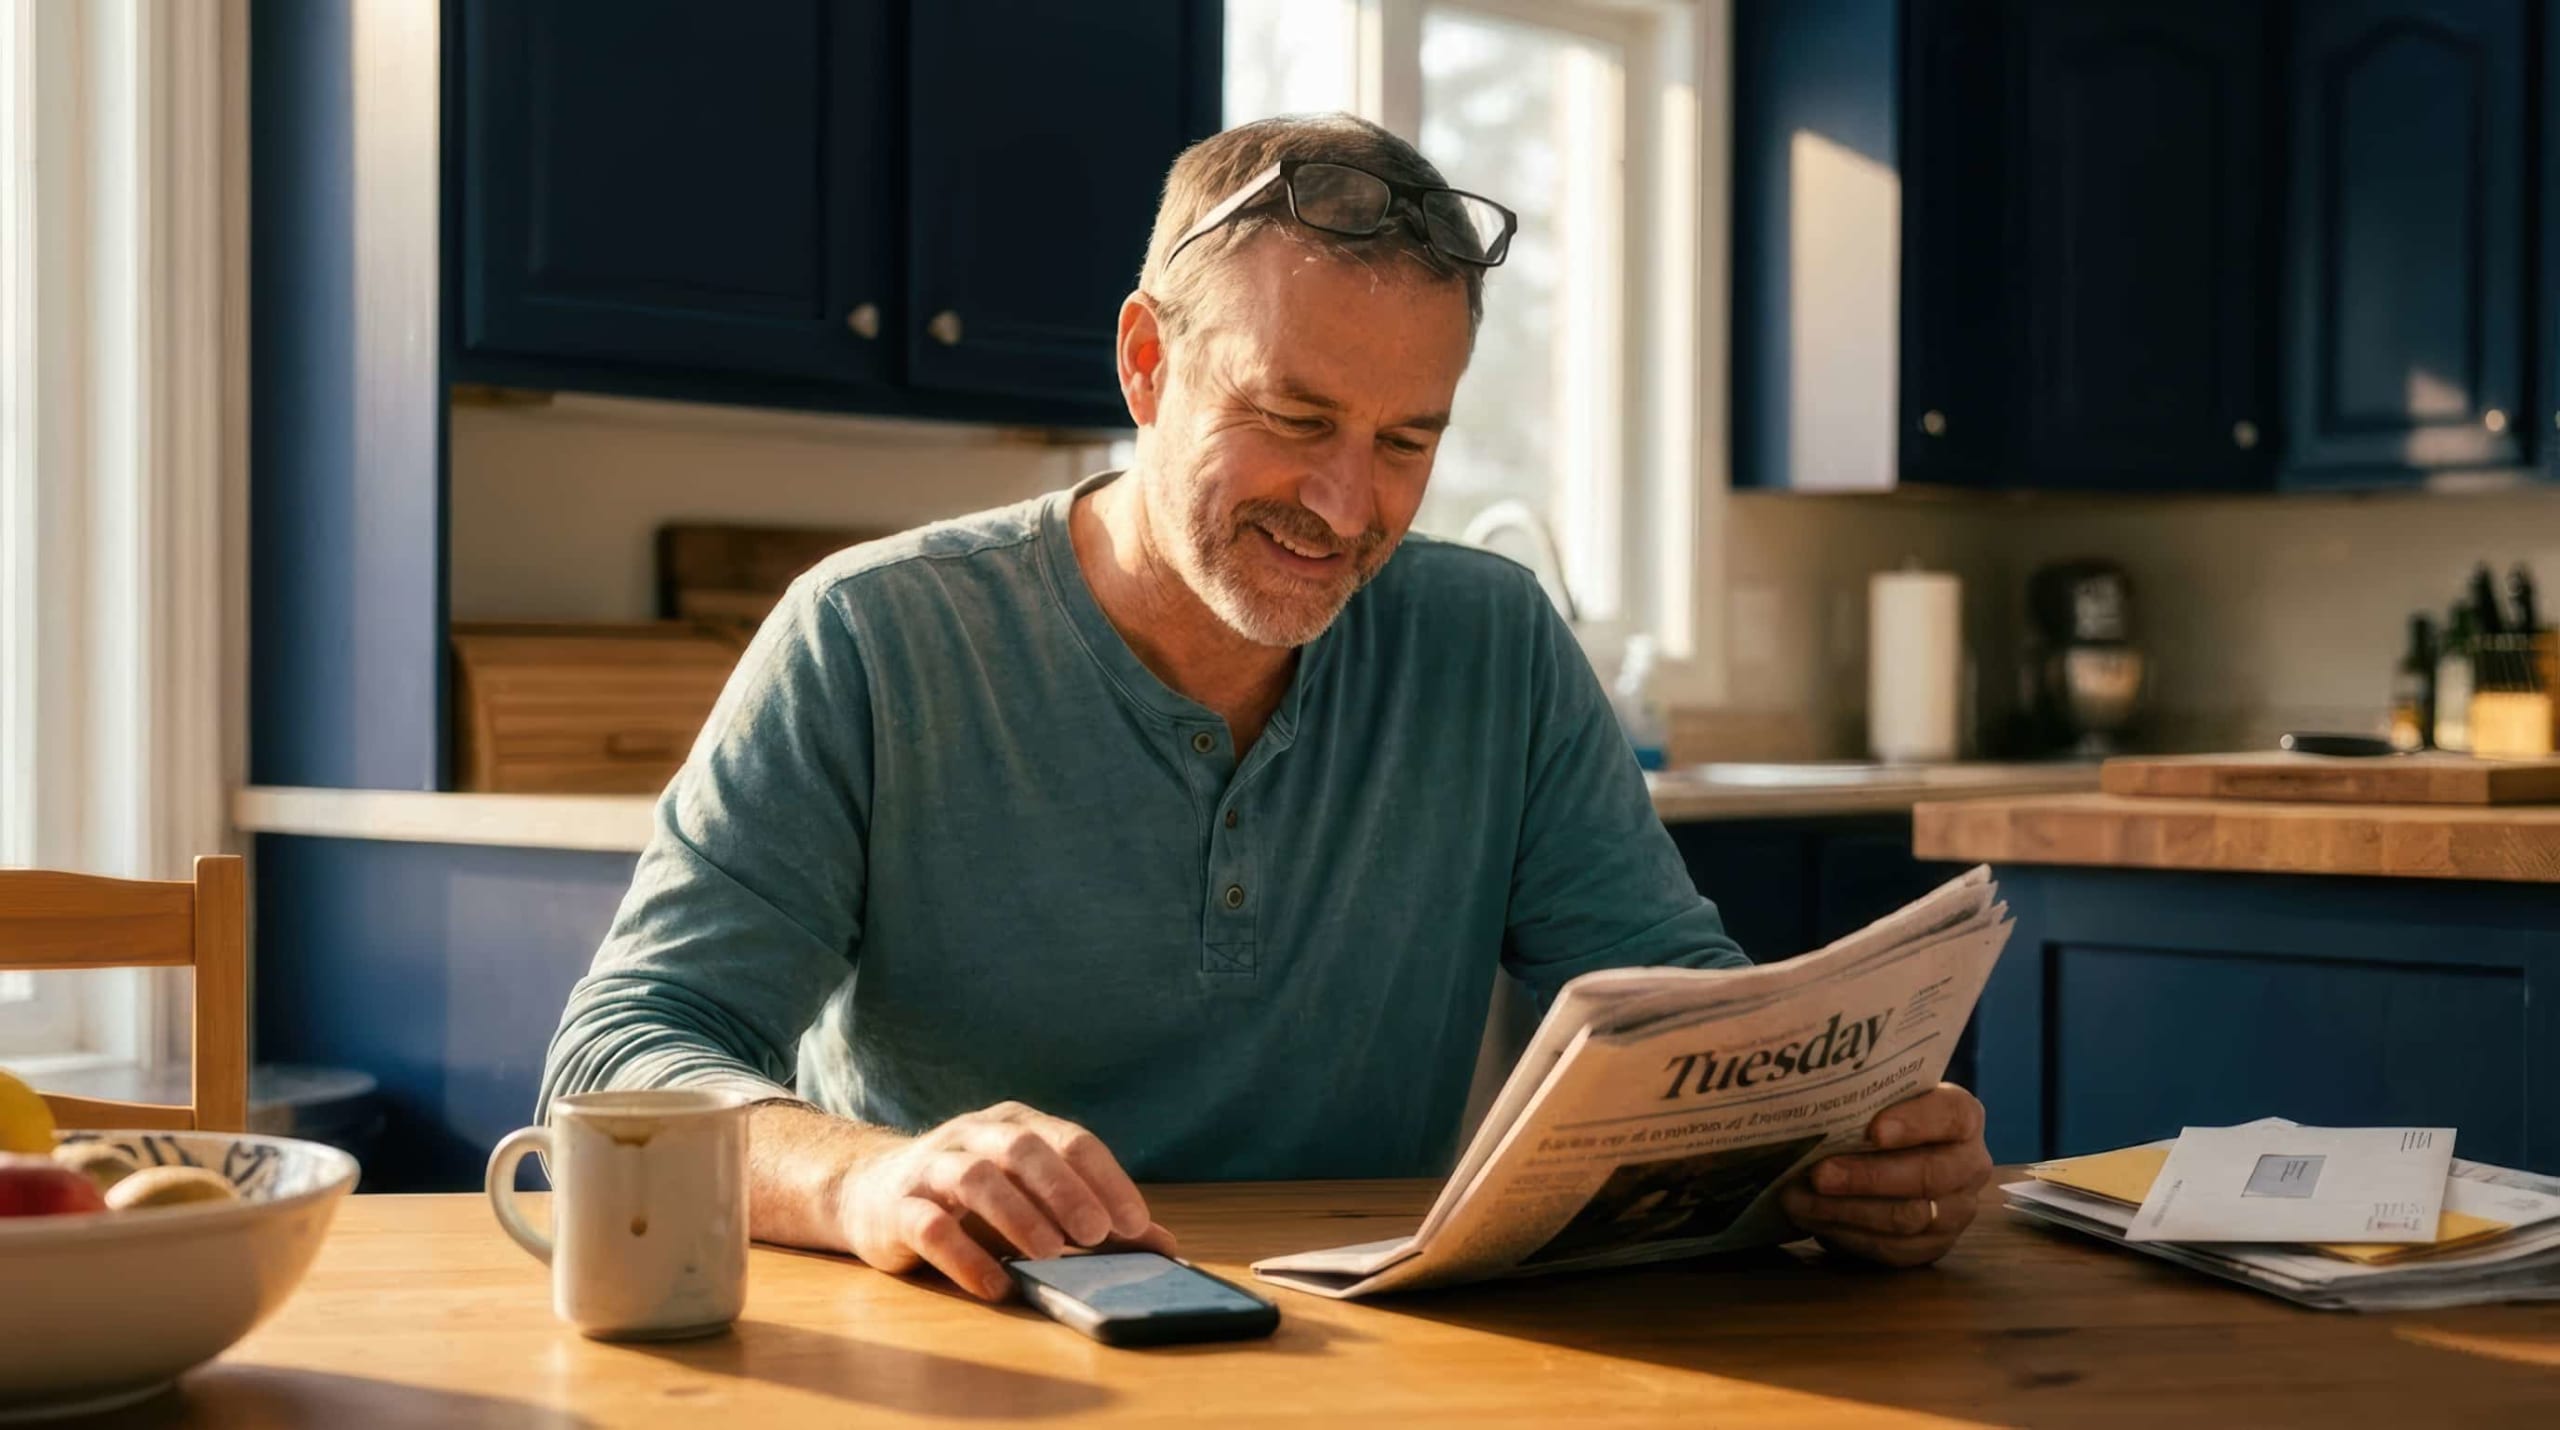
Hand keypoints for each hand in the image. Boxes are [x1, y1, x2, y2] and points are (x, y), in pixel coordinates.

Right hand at [838, 1100, 1173, 1300]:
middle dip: (1063, 1189)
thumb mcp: (1035, 1202)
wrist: (871, 1193)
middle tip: (1096, 1233)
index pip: (1070, 1140)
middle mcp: (974, 1136)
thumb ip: (1095, 1221)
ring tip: (1047, 1253)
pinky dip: (964, 1256)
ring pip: (974, 1178)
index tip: (1135, 1223)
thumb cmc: (971, 1202)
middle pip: (1022, 1149)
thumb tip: (1167, 1248)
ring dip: (1016, 1215)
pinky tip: (995, 1286)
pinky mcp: (897, 1208)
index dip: (1105, 1178)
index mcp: (1017, 1126)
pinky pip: (929, 1225)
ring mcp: (932, 1167)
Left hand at [1781, 1083, 1991, 1267]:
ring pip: (1907, 1218)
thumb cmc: (1883, 1115)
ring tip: (1799, 1201)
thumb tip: (1810, 1095)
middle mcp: (1970, 1164)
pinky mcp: (1936, 1245)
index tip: (1872, 1131)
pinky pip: (1894, 1248)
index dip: (1914, 1123)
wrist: (1899, 1153)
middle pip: (1927, 1175)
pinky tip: (1816, 1221)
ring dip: (1847, 1211)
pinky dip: (1849, 1236)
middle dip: (1867, 1177)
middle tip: (1818, 1174)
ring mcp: (1957, 1210)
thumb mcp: (1881, 1096)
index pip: (1950, 1116)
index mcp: (1963, 1116)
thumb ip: (1863, 1094)